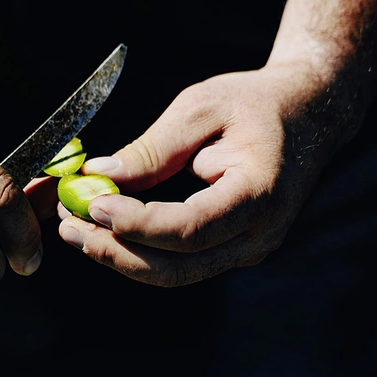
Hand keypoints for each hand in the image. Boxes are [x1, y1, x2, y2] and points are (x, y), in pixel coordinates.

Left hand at [32, 64, 338, 286]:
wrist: (308, 114)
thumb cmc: (256, 103)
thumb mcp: (202, 107)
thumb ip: (153, 147)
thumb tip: (99, 174)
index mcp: (259, 195)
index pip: (190, 228)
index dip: (137, 223)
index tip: (93, 204)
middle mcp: (258, 235)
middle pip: (178, 266)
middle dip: (116, 252)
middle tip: (68, 228)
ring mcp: (247, 248)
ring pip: (175, 273)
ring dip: (121, 256)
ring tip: (74, 230)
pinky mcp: (232, 248)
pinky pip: (181, 261)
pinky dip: (139, 250)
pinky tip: (105, 230)